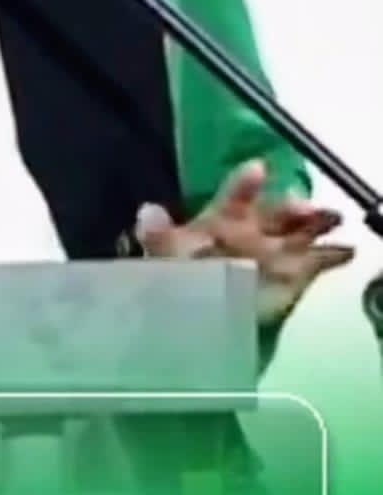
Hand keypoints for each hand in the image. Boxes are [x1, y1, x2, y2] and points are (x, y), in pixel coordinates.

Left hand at [133, 160, 353, 325]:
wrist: (198, 324)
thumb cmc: (180, 283)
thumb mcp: (163, 257)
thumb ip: (158, 236)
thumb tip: (148, 212)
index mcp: (223, 220)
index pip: (236, 196)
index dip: (246, 183)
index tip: (258, 170)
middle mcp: (253, 231)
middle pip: (278, 212)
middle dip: (291, 206)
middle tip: (302, 206)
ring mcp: (276, 252)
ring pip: (302, 229)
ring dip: (316, 221)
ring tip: (329, 217)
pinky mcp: (295, 276)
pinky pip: (320, 259)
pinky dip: (334, 254)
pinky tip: (346, 250)